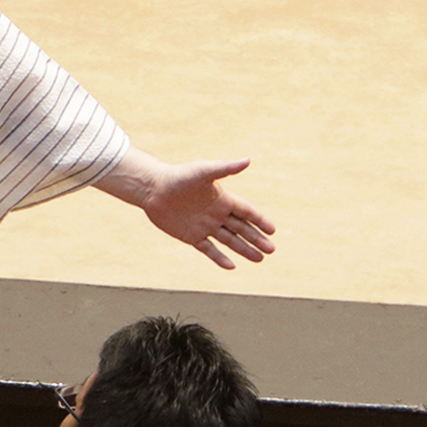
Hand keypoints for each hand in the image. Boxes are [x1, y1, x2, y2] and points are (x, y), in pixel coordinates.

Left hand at [140, 158, 275, 268]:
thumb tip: (248, 160)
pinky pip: (208, 249)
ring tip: (260, 259)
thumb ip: (226, 168)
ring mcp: (204, 226)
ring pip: (229, 240)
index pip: (247, 212)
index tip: (273, 230)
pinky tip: (232, 266)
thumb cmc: (178, 177)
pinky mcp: (191, 235)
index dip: (260, 220)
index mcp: (222, 199)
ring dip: (244, 249)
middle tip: (271, 250)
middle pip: (241, 229)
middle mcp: (216, 214)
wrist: (153, 189)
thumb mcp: (204, 172)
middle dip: (257, 239)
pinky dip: (219, 258)